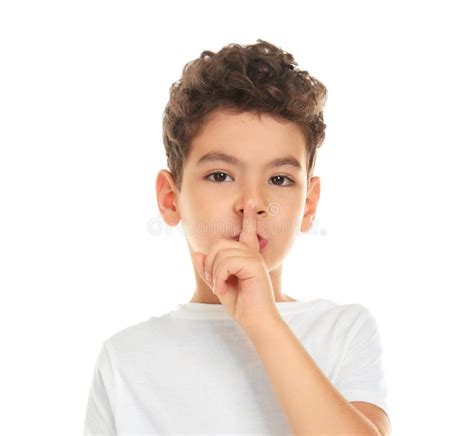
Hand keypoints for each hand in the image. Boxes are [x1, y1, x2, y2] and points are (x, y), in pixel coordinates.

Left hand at [192, 199, 280, 331]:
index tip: (248, 203)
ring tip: (221, 287)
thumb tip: (197, 253)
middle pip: (220, 244)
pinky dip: (219, 277)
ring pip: (221, 254)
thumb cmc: (241, 305)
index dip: (248, 218)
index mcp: (247, 256)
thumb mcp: (220, 284)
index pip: (247, 232)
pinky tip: (224, 289)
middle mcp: (252, 254)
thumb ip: (208, 269)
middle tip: (215, 281)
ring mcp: (254, 258)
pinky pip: (226, 263)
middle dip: (210, 263)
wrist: (256, 322)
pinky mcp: (254, 265)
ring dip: (214, 273)